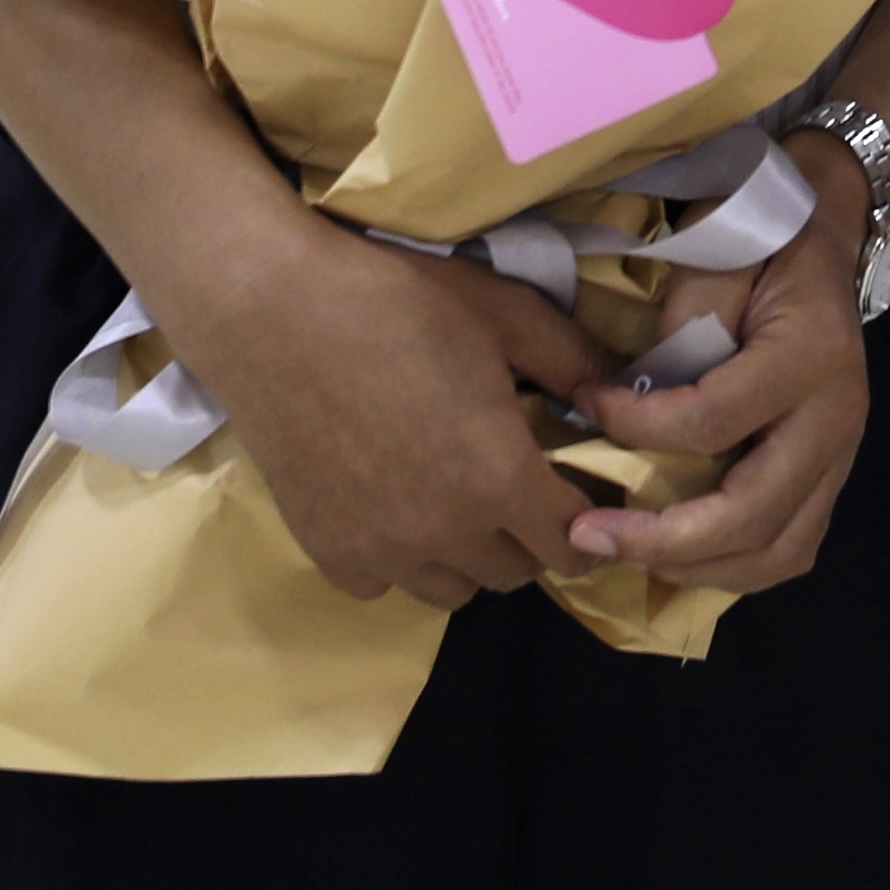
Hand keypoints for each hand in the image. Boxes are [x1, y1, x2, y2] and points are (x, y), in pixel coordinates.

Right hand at [180, 215, 624, 609]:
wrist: (269, 311)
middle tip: (513, 482)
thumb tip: (619, 391)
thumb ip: (571, 359)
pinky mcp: (328, 553)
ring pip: (454, 588)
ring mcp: (381, 551)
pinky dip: (399, 560)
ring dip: (467, 553)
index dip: (583, 519)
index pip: (571, 543)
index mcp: (498, 479)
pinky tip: (390, 503)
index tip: (573, 490)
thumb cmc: (393, 300)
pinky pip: (386, 586)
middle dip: (529, 534)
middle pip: (516, 572)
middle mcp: (445, 533)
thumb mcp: (500, 313)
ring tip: (452, 495)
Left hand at [565, 180, 876, 593]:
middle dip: (660, 539)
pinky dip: (732, 566)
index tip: (582, 404)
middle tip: (586, 533)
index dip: (637, 428)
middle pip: (752, 513)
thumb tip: (630, 404)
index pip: (714, 420)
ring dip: (696, 567)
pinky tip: (678, 553)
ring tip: (627, 552)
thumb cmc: (763, 244)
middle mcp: (837, 419)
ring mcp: (842, 456)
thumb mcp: (717, 258)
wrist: (825, 239)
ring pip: (776, 552)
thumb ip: (680, 329)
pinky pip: (789, 550)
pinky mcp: (832, 477)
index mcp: (810, 356)